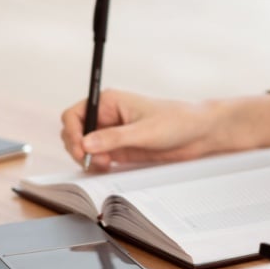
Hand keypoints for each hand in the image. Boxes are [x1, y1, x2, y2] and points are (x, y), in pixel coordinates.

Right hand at [59, 89, 217, 170]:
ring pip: (84, 147)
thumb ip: (114, 138)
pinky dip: (96, 164)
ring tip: (105, 164)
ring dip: (87, 158)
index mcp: (109, 101)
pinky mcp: (119, 148)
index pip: (75, 114)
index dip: (71, 133)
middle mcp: (107, 116)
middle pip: (74, 132)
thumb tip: (86, 143)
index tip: (80, 149)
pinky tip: (107, 167)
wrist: (198, 133)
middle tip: (92, 161)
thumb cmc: (176, 121)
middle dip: (78, 148)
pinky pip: (97, 157)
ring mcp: (112, 133)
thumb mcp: (144, 131)